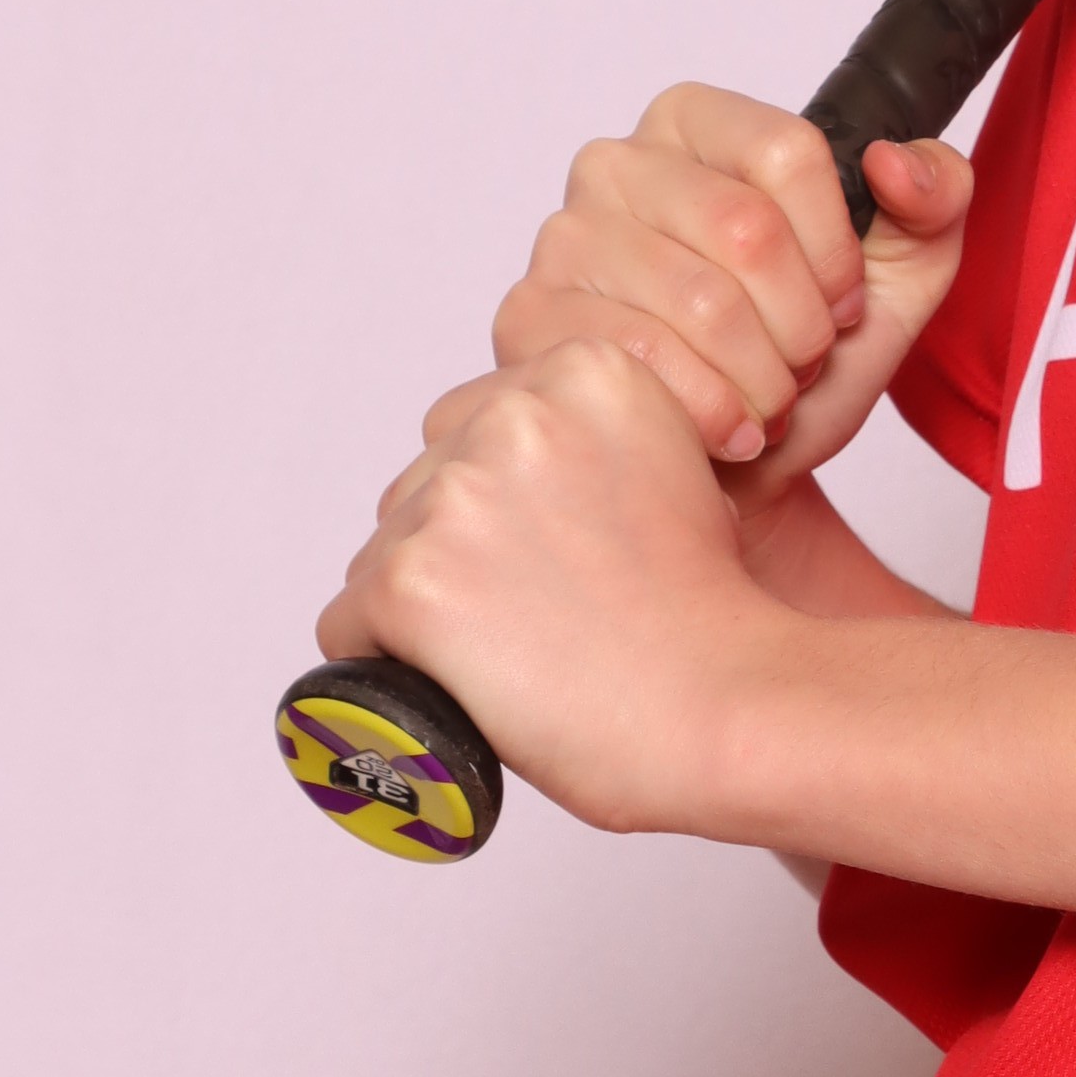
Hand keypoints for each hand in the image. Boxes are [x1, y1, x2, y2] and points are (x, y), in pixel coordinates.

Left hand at [320, 340, 795, 834]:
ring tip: (521, 651)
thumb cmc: (709, 617)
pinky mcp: (412, 580)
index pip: (475, 426)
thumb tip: (499, 480)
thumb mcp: (673, 471)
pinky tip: (463, 683)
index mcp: (588, 370)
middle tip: (545, 612)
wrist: (729, 706)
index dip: (509, 507)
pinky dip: (390, 667)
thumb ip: (586, 443)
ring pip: (382, 556)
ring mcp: (457, 495)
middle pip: (422, 487)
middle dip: (461, 552)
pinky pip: (346, 628)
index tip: (564, 554)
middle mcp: (515, 412)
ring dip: (429, 609)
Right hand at [481, 85, 971, 505]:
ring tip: (769, 397)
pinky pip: (641, 360)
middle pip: (745, 228)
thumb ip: (936, 198)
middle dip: (802, 324)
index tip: (844, 300)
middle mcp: (616, 163)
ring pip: (700, 302)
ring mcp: (563, 239)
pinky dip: (713, 411)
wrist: (745, 472)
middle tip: (805, 363)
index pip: (788, 150)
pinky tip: (729, 430)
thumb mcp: (902, 276)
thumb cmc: (810, 363)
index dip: (837, 247)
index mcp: (698, 124)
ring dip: (763, 376)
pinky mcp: (532, 319)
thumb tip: (896, 162)